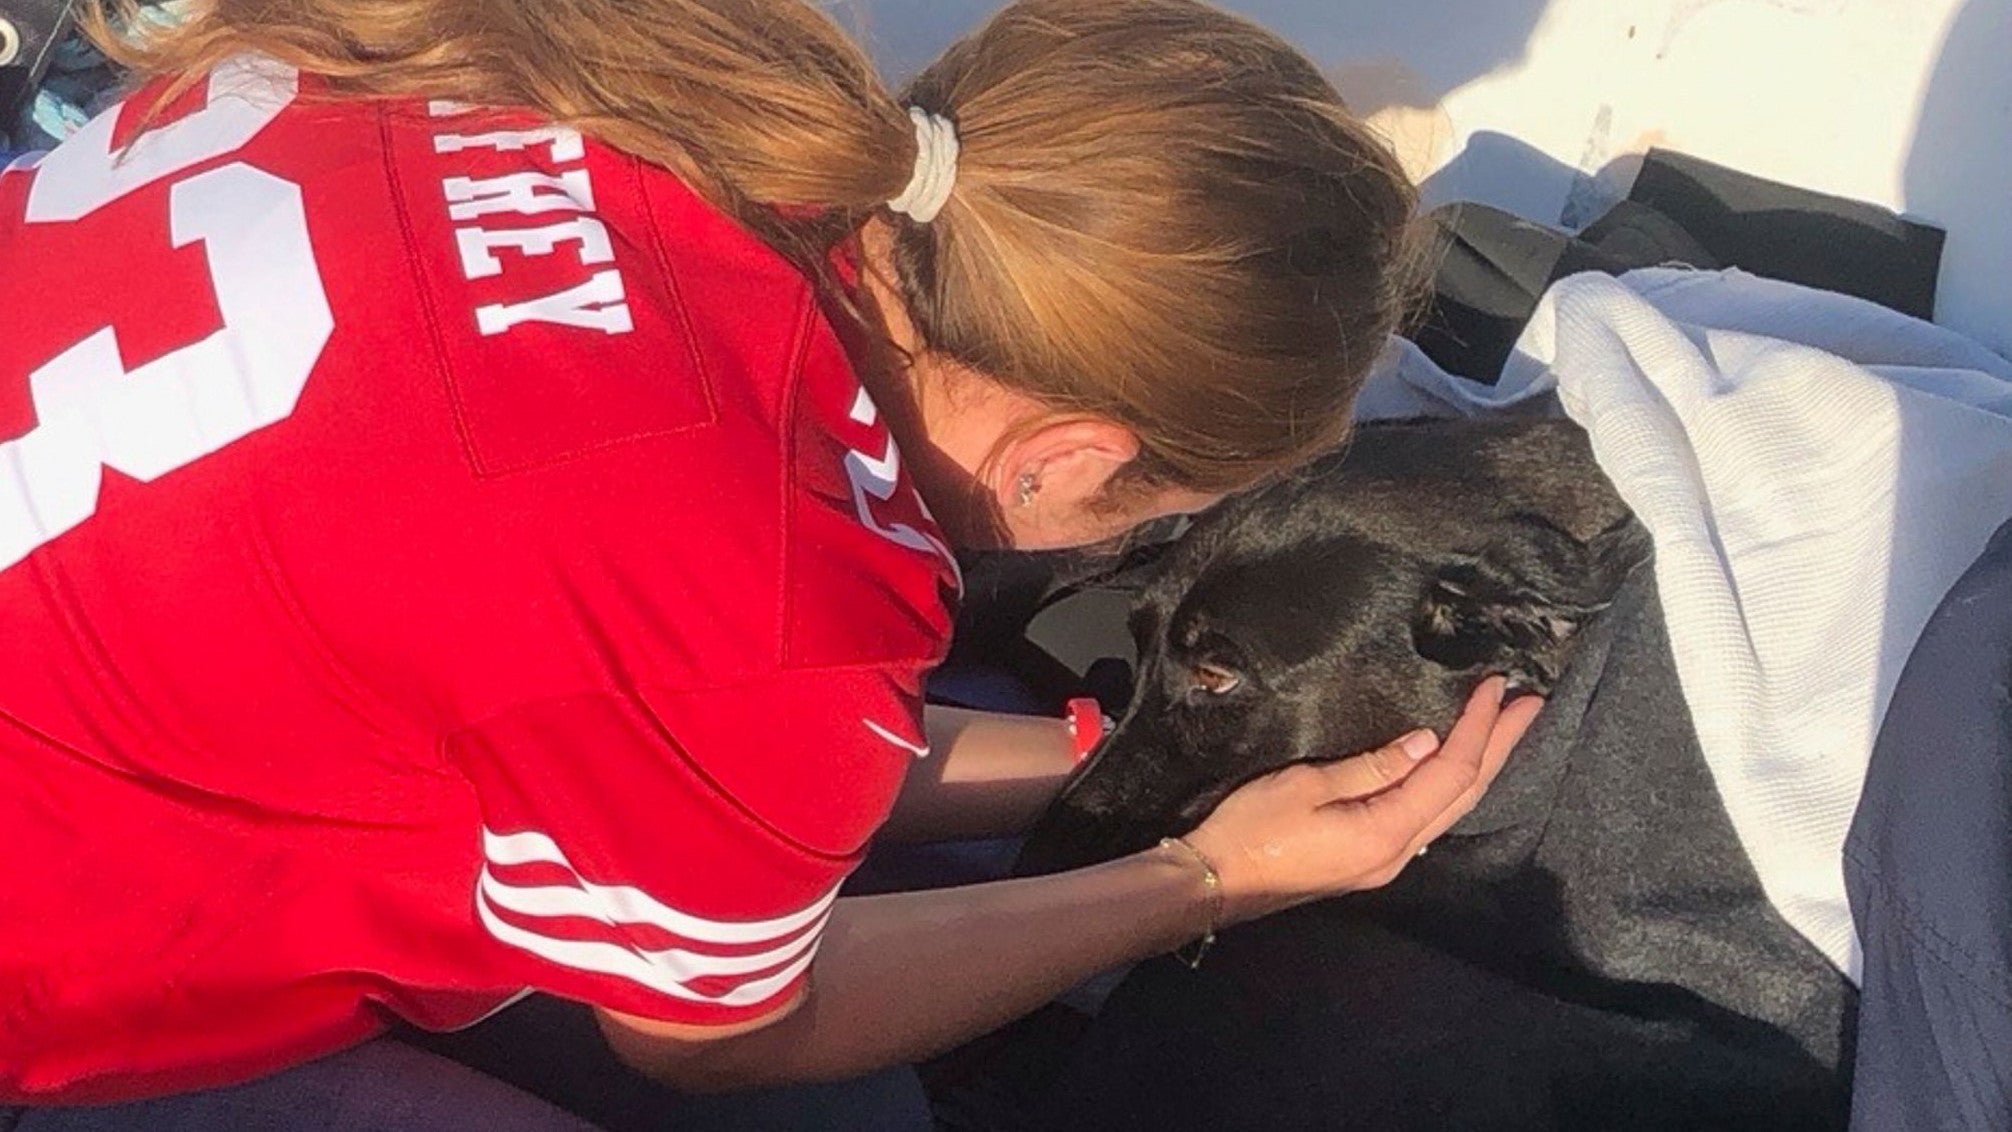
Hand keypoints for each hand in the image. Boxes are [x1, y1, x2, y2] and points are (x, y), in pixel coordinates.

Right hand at [1183, 678, 1539, 925]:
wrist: (1216, 882)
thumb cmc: (1251, 829)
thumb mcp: (1306, 785)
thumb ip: (1372, 766)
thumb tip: (1426, 742)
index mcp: (1387, 832)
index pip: (1450, 773)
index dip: (1478, 728)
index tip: (1498, 688)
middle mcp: (1399, 852)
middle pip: (1464, 794)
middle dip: (1500, 747)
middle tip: (1532, 705)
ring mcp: (1387, 860)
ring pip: (1451, 808)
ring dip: (1481, 766)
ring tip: (1505, 730)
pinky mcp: (1371, 858)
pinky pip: (1429, 817)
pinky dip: (1452, 785)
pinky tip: (1457, 770)